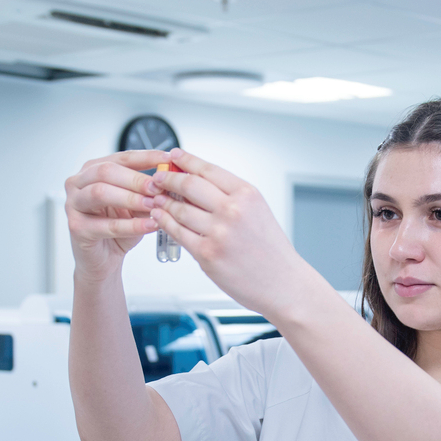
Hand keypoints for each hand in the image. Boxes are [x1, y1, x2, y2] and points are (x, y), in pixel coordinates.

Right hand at [64, 150, 169, 279]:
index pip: (121, 158)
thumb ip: (147, 191)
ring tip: (153, 205)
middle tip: (158, 187)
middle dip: (136, 179)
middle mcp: (78, 183)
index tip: (167, 159)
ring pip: (100, 193)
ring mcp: (73, 204)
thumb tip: (168, 181)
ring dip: (131, 198)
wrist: (104, 258)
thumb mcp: (137, 205)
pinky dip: (131, 225)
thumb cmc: (117, 227)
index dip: (145, 158)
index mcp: (92, 170)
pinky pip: (106, 225)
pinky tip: (149, 225)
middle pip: (107, 171)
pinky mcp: (76, 227)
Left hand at [147, 148, 333, 321]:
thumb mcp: (258, 212)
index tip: (174, 156)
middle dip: (168, 179)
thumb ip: (230, 197)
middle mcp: (233, 210)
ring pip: (178, 209)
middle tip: (159, 178)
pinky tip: (160, 218)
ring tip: (157, 200)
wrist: (283, 284)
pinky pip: (178, 233)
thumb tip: (196, 184)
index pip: (208, 169)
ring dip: (163, 202)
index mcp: (247, 195)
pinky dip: (165, 223)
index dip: (186, 160)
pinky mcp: (207, 254)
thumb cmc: (271, 252)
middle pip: (189, 185)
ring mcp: (219, 233)